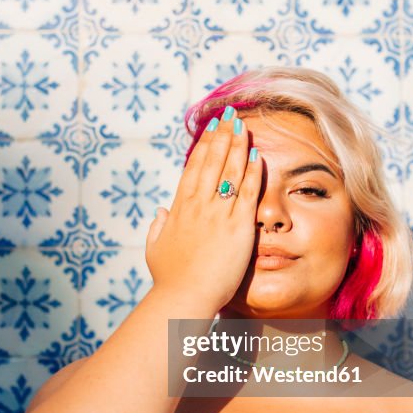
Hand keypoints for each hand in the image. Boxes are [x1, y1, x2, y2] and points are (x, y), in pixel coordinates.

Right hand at [145, 109, 261, 309]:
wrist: (184, 298)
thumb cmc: (169, 279)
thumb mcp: (155, 249)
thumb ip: (157, 228)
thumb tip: (160, 212)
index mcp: (179, 209)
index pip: (193, 168)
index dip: (204, 145)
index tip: (211, 128)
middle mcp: (198, 206)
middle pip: (212, 162)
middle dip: (222, 135)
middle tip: (230, 114)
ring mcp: (218, 215)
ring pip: (230, 172)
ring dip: (238, 146)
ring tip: (244, 125)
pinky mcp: (238, 228)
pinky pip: (248, 194)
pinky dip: (253, 173)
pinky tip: (257, 155)